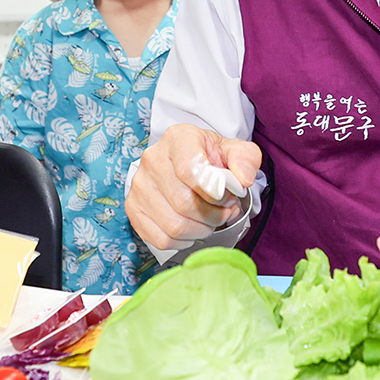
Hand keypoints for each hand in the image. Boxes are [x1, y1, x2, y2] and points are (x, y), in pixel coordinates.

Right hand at [126, 123, 259, 251]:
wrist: (187, 163)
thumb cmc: (210, 158)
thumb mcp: (233, 150)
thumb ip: (245, 159)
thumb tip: (243, 179)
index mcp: (178, 139)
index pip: (190, 170)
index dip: (213, 192)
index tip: (228, 198)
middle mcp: (153, 160)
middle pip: (184, 203)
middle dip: (213, 215)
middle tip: (225, 211)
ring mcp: (139, 186)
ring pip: (173, 225)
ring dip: (201, 230)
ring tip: (212, 220)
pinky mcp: (133, 208)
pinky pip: (160, 239)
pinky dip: (183, 241)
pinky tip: (193, 228)